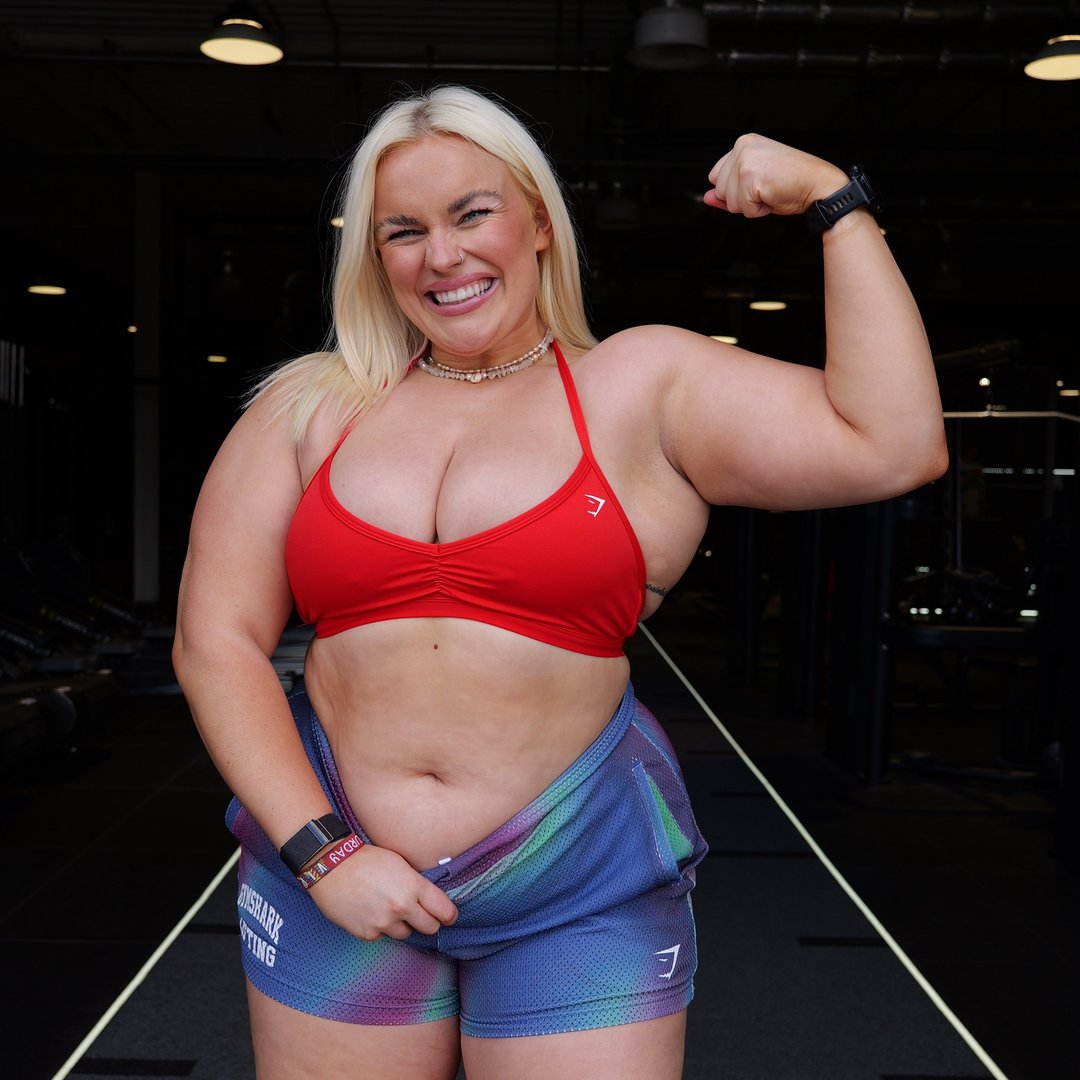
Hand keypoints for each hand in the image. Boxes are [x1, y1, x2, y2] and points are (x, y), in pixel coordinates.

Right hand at [306, 843, 458, 940]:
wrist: (331, 866)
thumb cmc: (367, 859)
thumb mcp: (400, 863)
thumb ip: (417, 884)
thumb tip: (431, 900)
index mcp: (413, 886)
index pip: (444, 910)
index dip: (449, 915)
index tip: (449, 916)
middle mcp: (401, 907)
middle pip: (430, 928)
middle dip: (428, 922)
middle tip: (422, 915)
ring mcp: (384, 923)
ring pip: (406, 933)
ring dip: (402, 924)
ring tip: (388, 907)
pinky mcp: (367, 933)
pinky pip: (382, 936)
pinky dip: (380, 927)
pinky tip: (370, 911)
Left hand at [704, 133, 847, 218]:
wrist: (819, 184)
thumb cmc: (793, 182)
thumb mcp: (754, 184)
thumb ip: (728, 190)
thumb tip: (707, 198)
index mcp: (743, 143)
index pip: (717, 177)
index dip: (737, 189)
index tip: (759, 183)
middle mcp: (742, 147)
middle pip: (721, 191)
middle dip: (742, 199)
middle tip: (767, 187)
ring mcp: (745, 161)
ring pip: (730, 202)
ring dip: (750, 205)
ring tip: (771, 191)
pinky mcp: (751, 177)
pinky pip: (743, 209)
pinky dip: (759, 210)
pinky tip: (773, 195)